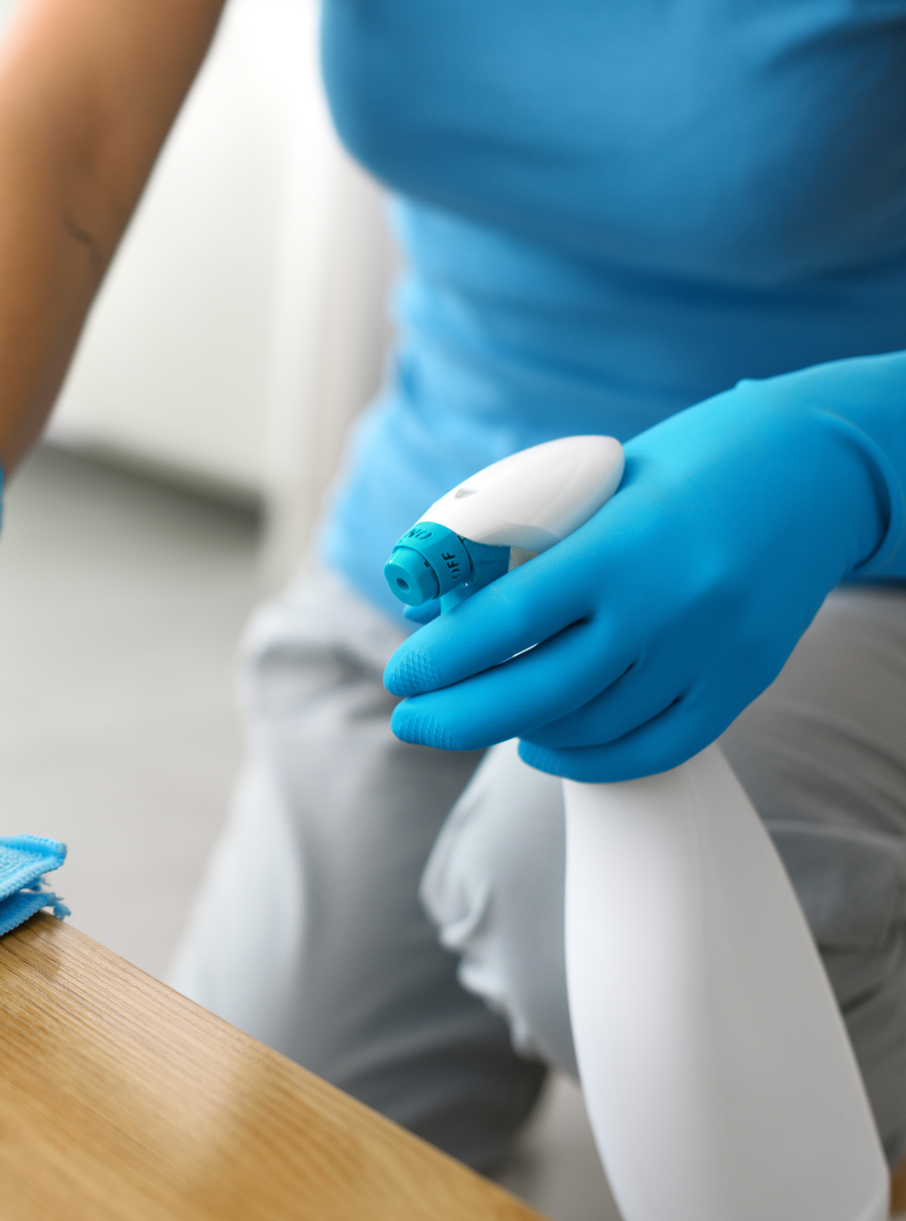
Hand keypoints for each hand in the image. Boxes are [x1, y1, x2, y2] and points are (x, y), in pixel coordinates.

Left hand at [383, 357, 903, 781]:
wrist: (820, 468)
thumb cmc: (689, 462)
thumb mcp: (599, 481)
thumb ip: (528, 538)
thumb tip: (440, 601)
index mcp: (619, 545)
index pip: (506, 621)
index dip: (441, 659)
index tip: (400, 675)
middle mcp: (666, 607)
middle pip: (539, 694)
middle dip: (457, 717)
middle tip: (411, 720)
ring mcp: (709, 653)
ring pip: (591, 727)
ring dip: (518, 731)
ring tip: (477, 717)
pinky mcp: (742, 682)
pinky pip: (654, 747)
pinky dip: (589, 758)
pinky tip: (543, 746)